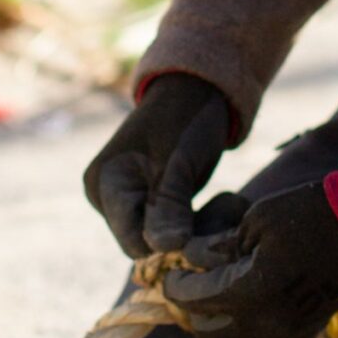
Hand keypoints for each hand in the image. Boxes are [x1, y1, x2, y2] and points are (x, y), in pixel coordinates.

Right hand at [83, 73, 230, 258]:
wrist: (197, 89)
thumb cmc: (188, 116)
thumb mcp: (182, 160)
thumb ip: (170, 204)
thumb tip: (164, 248)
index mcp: (105, 184)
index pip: (133, 242)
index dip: (171, 244)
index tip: (211, 230)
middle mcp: (106, 198)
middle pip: (148, 244)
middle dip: (191, 235)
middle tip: (230, 207)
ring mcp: (124, 202)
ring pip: (164, 240)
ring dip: (202, 228)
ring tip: (232, 202)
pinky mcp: (145, 204)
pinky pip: (172, 229)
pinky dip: (201, 222)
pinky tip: (225, 203)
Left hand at [164, 178, 337, 337]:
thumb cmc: (312, 214)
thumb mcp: (256, 220)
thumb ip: (219, 247)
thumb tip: (194, 259)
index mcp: (250, 294)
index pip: (193, 300)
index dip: (175, 285)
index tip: (168, 271)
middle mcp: (267, 323)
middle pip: (207, 332)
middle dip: (189, 309)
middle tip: (184, 284)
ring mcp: (288, 332)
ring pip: (233, 337)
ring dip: (216, 317)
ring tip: (211, 286)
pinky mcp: (305, 332)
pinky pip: (263, 336)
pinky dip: (247, 321)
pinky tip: (245, 294)